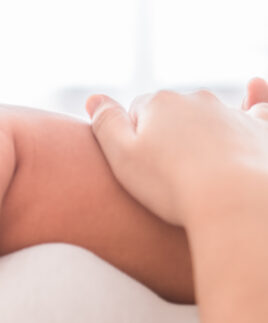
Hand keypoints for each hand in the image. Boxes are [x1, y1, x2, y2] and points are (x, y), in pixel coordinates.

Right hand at [86, 78, 267, 226]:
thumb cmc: (170, 184)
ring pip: (208, 119)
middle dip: (166, 136)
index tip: (136, 166)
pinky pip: (256, 113)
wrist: (234, 202)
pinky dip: (250, 114)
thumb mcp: (120, 156)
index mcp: (160, 103)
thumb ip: (104, 123)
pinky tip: (248, 113)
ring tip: (196, 172)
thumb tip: (93, 98)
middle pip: (173, 114)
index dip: (132, 140)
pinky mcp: (261, 130)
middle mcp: (197, 100)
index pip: (137, 113)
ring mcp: (232, 114)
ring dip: (201, 137)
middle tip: (163, 174)